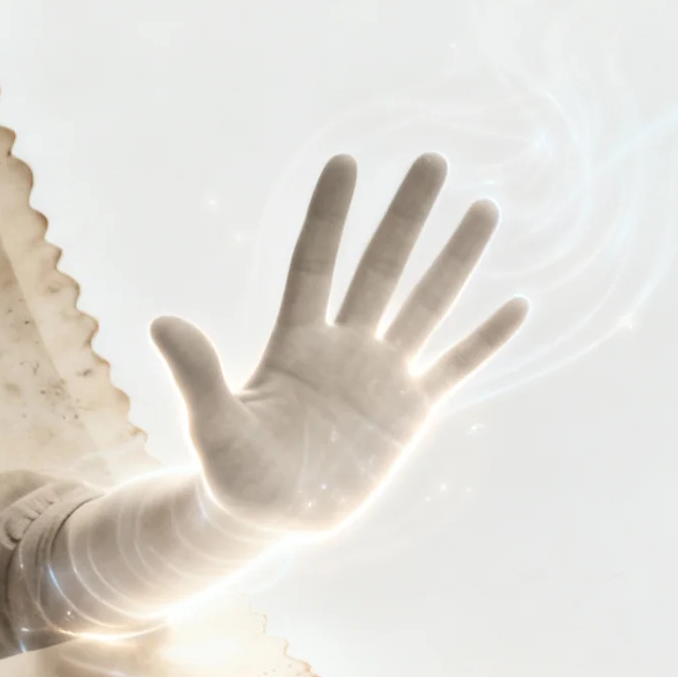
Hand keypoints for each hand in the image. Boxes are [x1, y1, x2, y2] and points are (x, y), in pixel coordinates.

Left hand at [151, 154, 526, 532]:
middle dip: (405, 217)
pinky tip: (516, 304)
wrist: (271, 517)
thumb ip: (197, 374)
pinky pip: (454, 367)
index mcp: (295, 343)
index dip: (329, 215)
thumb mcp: (213, 425)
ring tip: (484, 208)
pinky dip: (485, 340)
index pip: (314, 263)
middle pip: (379, 269)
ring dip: (454, 260)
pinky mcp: (409, 412)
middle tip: (431, 159)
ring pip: (426, 305)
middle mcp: (343, 347)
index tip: (345, 162)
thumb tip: (161, 322)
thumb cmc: (234, 472)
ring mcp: (380, 376)